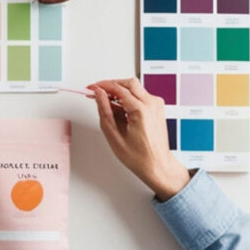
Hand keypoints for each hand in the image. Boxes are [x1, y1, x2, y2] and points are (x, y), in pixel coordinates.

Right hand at [90, 78, 190, 201]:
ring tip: (107, 104)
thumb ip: (104, 110)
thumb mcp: (113, 134)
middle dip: (110, 85)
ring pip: (135, 88)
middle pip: (128, 83)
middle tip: (97, 92)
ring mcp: (156, 105)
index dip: (101, 86)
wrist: (157, 165)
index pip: (118, 88)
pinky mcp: (157, 108)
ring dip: (119, 91)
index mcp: (141, 110)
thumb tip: (98, 94)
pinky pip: (140, 96)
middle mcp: (152, 104)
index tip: (91, 88)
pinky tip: (119, 109)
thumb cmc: (139, 156)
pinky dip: (128, 98)